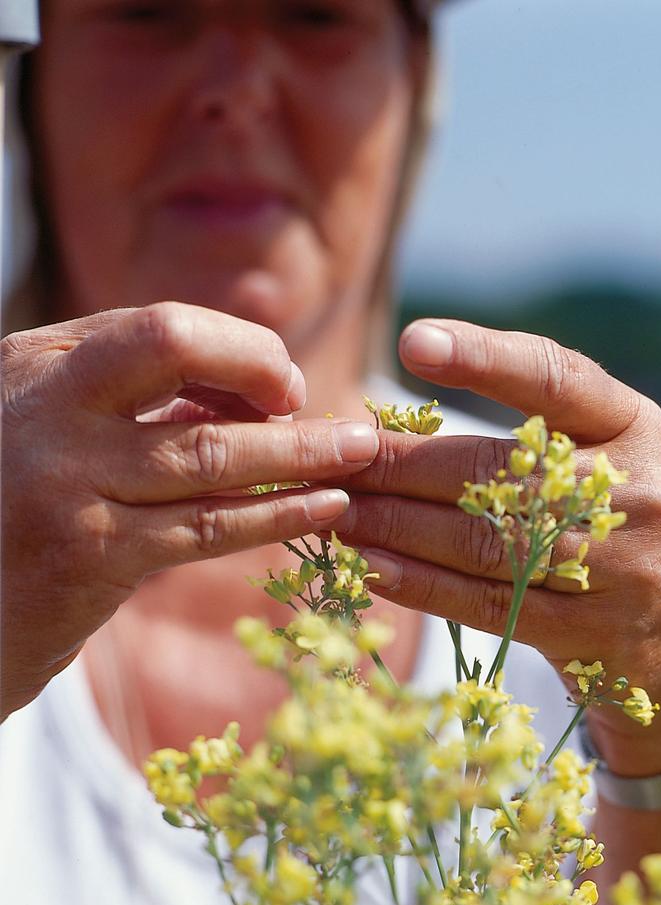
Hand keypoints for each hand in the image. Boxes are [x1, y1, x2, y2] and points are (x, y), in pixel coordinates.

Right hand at [1, 303, 379, 719]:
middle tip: (321, 405)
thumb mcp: (60, 437)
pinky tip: (327, 509)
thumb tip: (248, 394)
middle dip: (265, 370)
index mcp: (37, 365)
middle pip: (173, 347)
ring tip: (360, 455)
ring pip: (208, 450)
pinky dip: (278, 514)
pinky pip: (208, 526)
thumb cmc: (15, 520)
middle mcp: (41, 405)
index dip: (240, 350)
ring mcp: (60, 478)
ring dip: (299, 453)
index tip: (283, 387)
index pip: (161, 328)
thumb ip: (138, 408)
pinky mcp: (85, 554)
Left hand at [333, 319, 660, 775]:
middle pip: (499, 469)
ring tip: (332, 512)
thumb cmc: (617, 527)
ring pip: (484, 539)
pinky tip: (368, 565)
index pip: (558, 379)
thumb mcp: (602, 461)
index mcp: (636, 427)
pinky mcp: (592, 632)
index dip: (486, 359)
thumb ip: (532, 431)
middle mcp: (637, 490)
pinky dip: (419, 583)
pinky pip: (488, 603)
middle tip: (331, 457)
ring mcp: (622, 566)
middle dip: (401, 464)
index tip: (414, 342)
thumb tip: (394, 421)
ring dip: (395, 526)